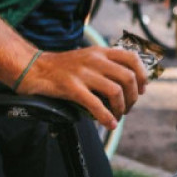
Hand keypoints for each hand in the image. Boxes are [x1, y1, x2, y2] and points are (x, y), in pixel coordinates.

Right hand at [20, 47, 148, 131]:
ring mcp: (83, 73)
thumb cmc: (63, 66)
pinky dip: (106, 117)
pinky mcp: (71, 87)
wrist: (33, 68)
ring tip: (118, 116)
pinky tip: (110, 124)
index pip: (132, 58)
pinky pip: (95, 104)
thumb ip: (106, 65)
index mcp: (101, 52)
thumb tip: (128, 82)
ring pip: (115, 92)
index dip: (142, 75)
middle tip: (129, 108)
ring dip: (121, 108)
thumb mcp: (88, 57)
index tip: (142, 89)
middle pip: (128, 78)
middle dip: (133, 97)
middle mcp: (95, 60)